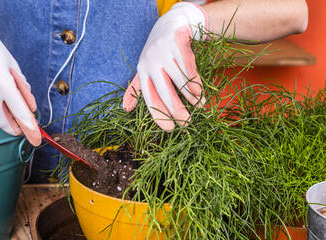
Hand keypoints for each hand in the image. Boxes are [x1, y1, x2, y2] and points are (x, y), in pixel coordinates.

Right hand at [0, 4, 40, 145]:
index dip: (29, 126)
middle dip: (12, 127)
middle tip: (19, 128)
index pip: (19, 111)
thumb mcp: (11, 64)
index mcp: (2, 83)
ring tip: (2, 106)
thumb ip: (22, 86)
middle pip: (2, 122)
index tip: (34, 136)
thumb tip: (29, 104)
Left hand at [123, 2, 207, 130]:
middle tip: (187, 124)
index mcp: (142, 71)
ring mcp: (165, 52)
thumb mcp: (145, 69)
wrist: (171, 23)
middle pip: (165, 92)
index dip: (158, 115)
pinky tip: (201, 92)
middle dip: (176, 111)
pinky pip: (189, 67)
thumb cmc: (158, 53)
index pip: (149, 98)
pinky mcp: (178, 42)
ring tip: (199, 107)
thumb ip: (136, 89)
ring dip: (191, 97)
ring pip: (180, 80)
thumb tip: (125, 109)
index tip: (169, 129)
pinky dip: (196, 81)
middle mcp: (151, 62)